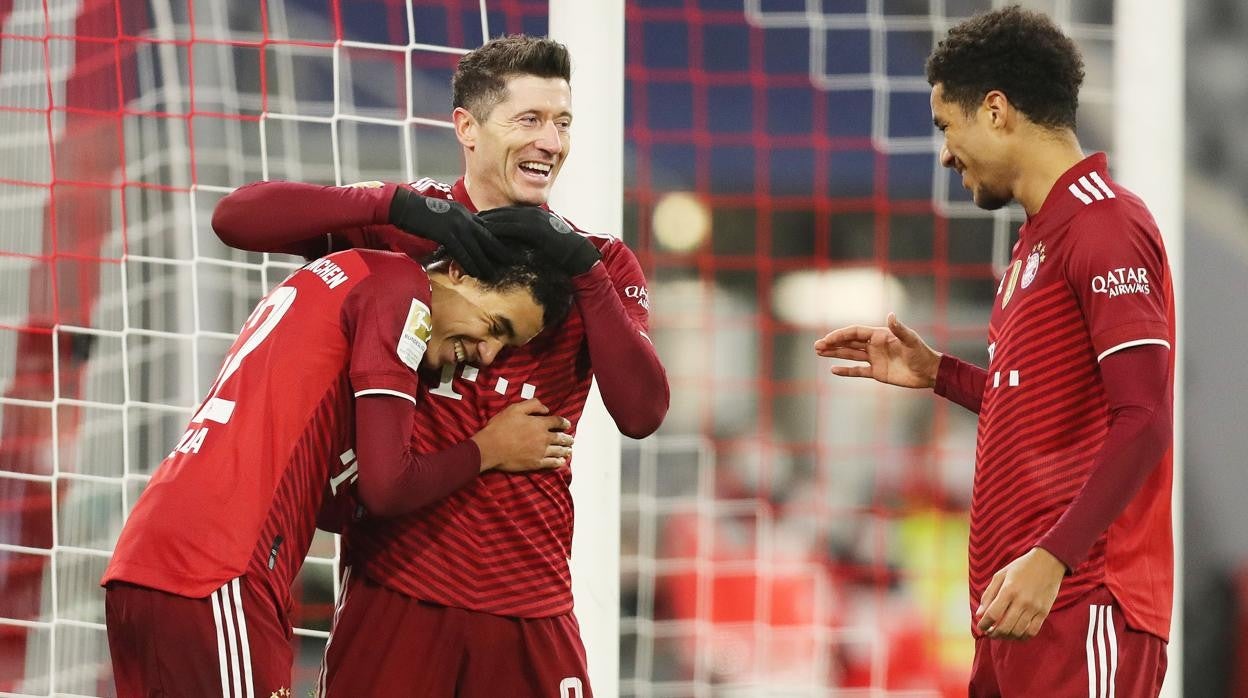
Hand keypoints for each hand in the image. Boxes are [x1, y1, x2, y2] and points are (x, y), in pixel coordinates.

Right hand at [388, 186, 511, 278]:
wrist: (403, 206)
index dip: (494, 239)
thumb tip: (461, 237)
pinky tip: (474, 272)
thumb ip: (454, 223)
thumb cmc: (419, 213)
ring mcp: (455, 224)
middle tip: (509, 261)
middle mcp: (463, 216)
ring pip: (475, 246)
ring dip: (484, 262)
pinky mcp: (445, 232)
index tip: (504, 250)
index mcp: (463, 211)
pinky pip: (461, 251)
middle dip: (497, 250)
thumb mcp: (442, 214)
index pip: (484, 227)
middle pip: (485, 235)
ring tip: (491, 274)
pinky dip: (469, 263)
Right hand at [470, 399, 572, 472]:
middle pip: (561, 438)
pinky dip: (558, 462)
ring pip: (558, 451)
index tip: (567, 424)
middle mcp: (543, 438)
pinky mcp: (535, 464)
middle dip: (568, 438)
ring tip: (569, 450)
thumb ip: (532, 405)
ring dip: (566, 450)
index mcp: (539, 424)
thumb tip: (546, 409)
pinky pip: (551, 463)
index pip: (557, 422)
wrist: (490, 448)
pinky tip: (561, 462)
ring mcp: (540, 452)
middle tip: (571, 439)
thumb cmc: (500, 427)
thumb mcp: (515, 409)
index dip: (564, 423)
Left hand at [478, 205, 600, 274]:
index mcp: (533, 215)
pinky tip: (484, 233)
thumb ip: (526, 239)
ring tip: (469, 226)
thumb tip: (510, 246)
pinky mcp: (535, 229)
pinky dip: (497, 229)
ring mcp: (534, 219)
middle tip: (464, 222)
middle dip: (482, 217)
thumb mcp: (541, 242)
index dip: (489, 217)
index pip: (505, 213)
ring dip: (486, 221)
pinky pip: (512, 227)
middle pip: (500, 212)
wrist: (579, 255)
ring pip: (503, 217)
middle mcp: (532, 213)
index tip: (473, 221)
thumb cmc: (561, 253)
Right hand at [813, 313, 940, 388]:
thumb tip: (890, 315)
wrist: (929, 372)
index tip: (827, 339)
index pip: (855, 332)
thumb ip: (899, 329)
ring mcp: (874, 359)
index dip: (840, 335)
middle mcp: (874, 345)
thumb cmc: (922, 353)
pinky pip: (858, 371)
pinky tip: (833, 370)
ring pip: (850, 355)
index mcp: (880, 335)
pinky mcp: (877, 373)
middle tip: (816, 346)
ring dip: (835, 353)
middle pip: (849, 342)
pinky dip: (846, 371)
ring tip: (819, 352)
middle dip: (833, 343)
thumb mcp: (911, 340)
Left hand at [976, 547, 1066, 639]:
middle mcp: (1022, 601)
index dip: (984, 624)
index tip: (981, 626)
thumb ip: (988, 595)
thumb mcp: (1000, 575)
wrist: (1048, 562)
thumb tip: (979, 614)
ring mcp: (1034, 608)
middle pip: (1004, 627)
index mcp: (1008, 590)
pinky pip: (1032, 632)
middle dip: (993, 634)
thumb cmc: (1021, 567)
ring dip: (1006, 637)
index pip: (993, 614)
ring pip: (1018, 632)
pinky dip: (1022, 637)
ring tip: (1001, 634)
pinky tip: (1016, 633)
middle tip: (989, 633)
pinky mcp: (1044, 612)